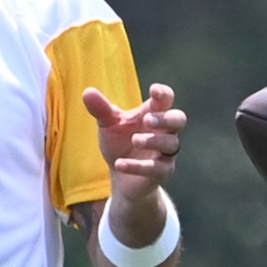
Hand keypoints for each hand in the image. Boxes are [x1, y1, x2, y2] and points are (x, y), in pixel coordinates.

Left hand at [82, 83, 185, 199]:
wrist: (120, 176)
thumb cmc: (120, 143)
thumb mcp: (108, 125)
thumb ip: (101, 109)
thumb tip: (87, 92)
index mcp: (153, 114)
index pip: (166, 99)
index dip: (163, 93)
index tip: (153, 90)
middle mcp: (164, 131)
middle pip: (179, 119)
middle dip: (165, 118)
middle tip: (147, 120)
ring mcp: (165, 153)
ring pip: (171, 144)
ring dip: (153, 141)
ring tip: (135, 140)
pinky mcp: (161, 172)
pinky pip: (156, 169)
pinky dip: (138, 166)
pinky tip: (119, 164)